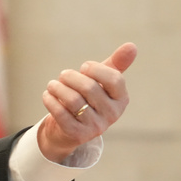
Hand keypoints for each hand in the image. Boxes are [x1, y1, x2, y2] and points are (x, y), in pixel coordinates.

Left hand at [37, 42, 136, 162]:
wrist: (69, 129)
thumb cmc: (88, 99)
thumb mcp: (102, 81)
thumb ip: (116, 63)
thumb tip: (132, 46)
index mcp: (121, 99)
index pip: (115, 79)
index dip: (96, 69)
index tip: (84, 67)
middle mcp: (112, 114)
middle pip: (90, 88)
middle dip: (71, 77)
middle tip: (63, 75)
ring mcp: (95, 127)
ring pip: (73, 100)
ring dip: (58, 88)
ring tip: (52, 84)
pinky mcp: (77, 135)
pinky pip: (60, 113)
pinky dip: (50, 100)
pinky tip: (48, 95)